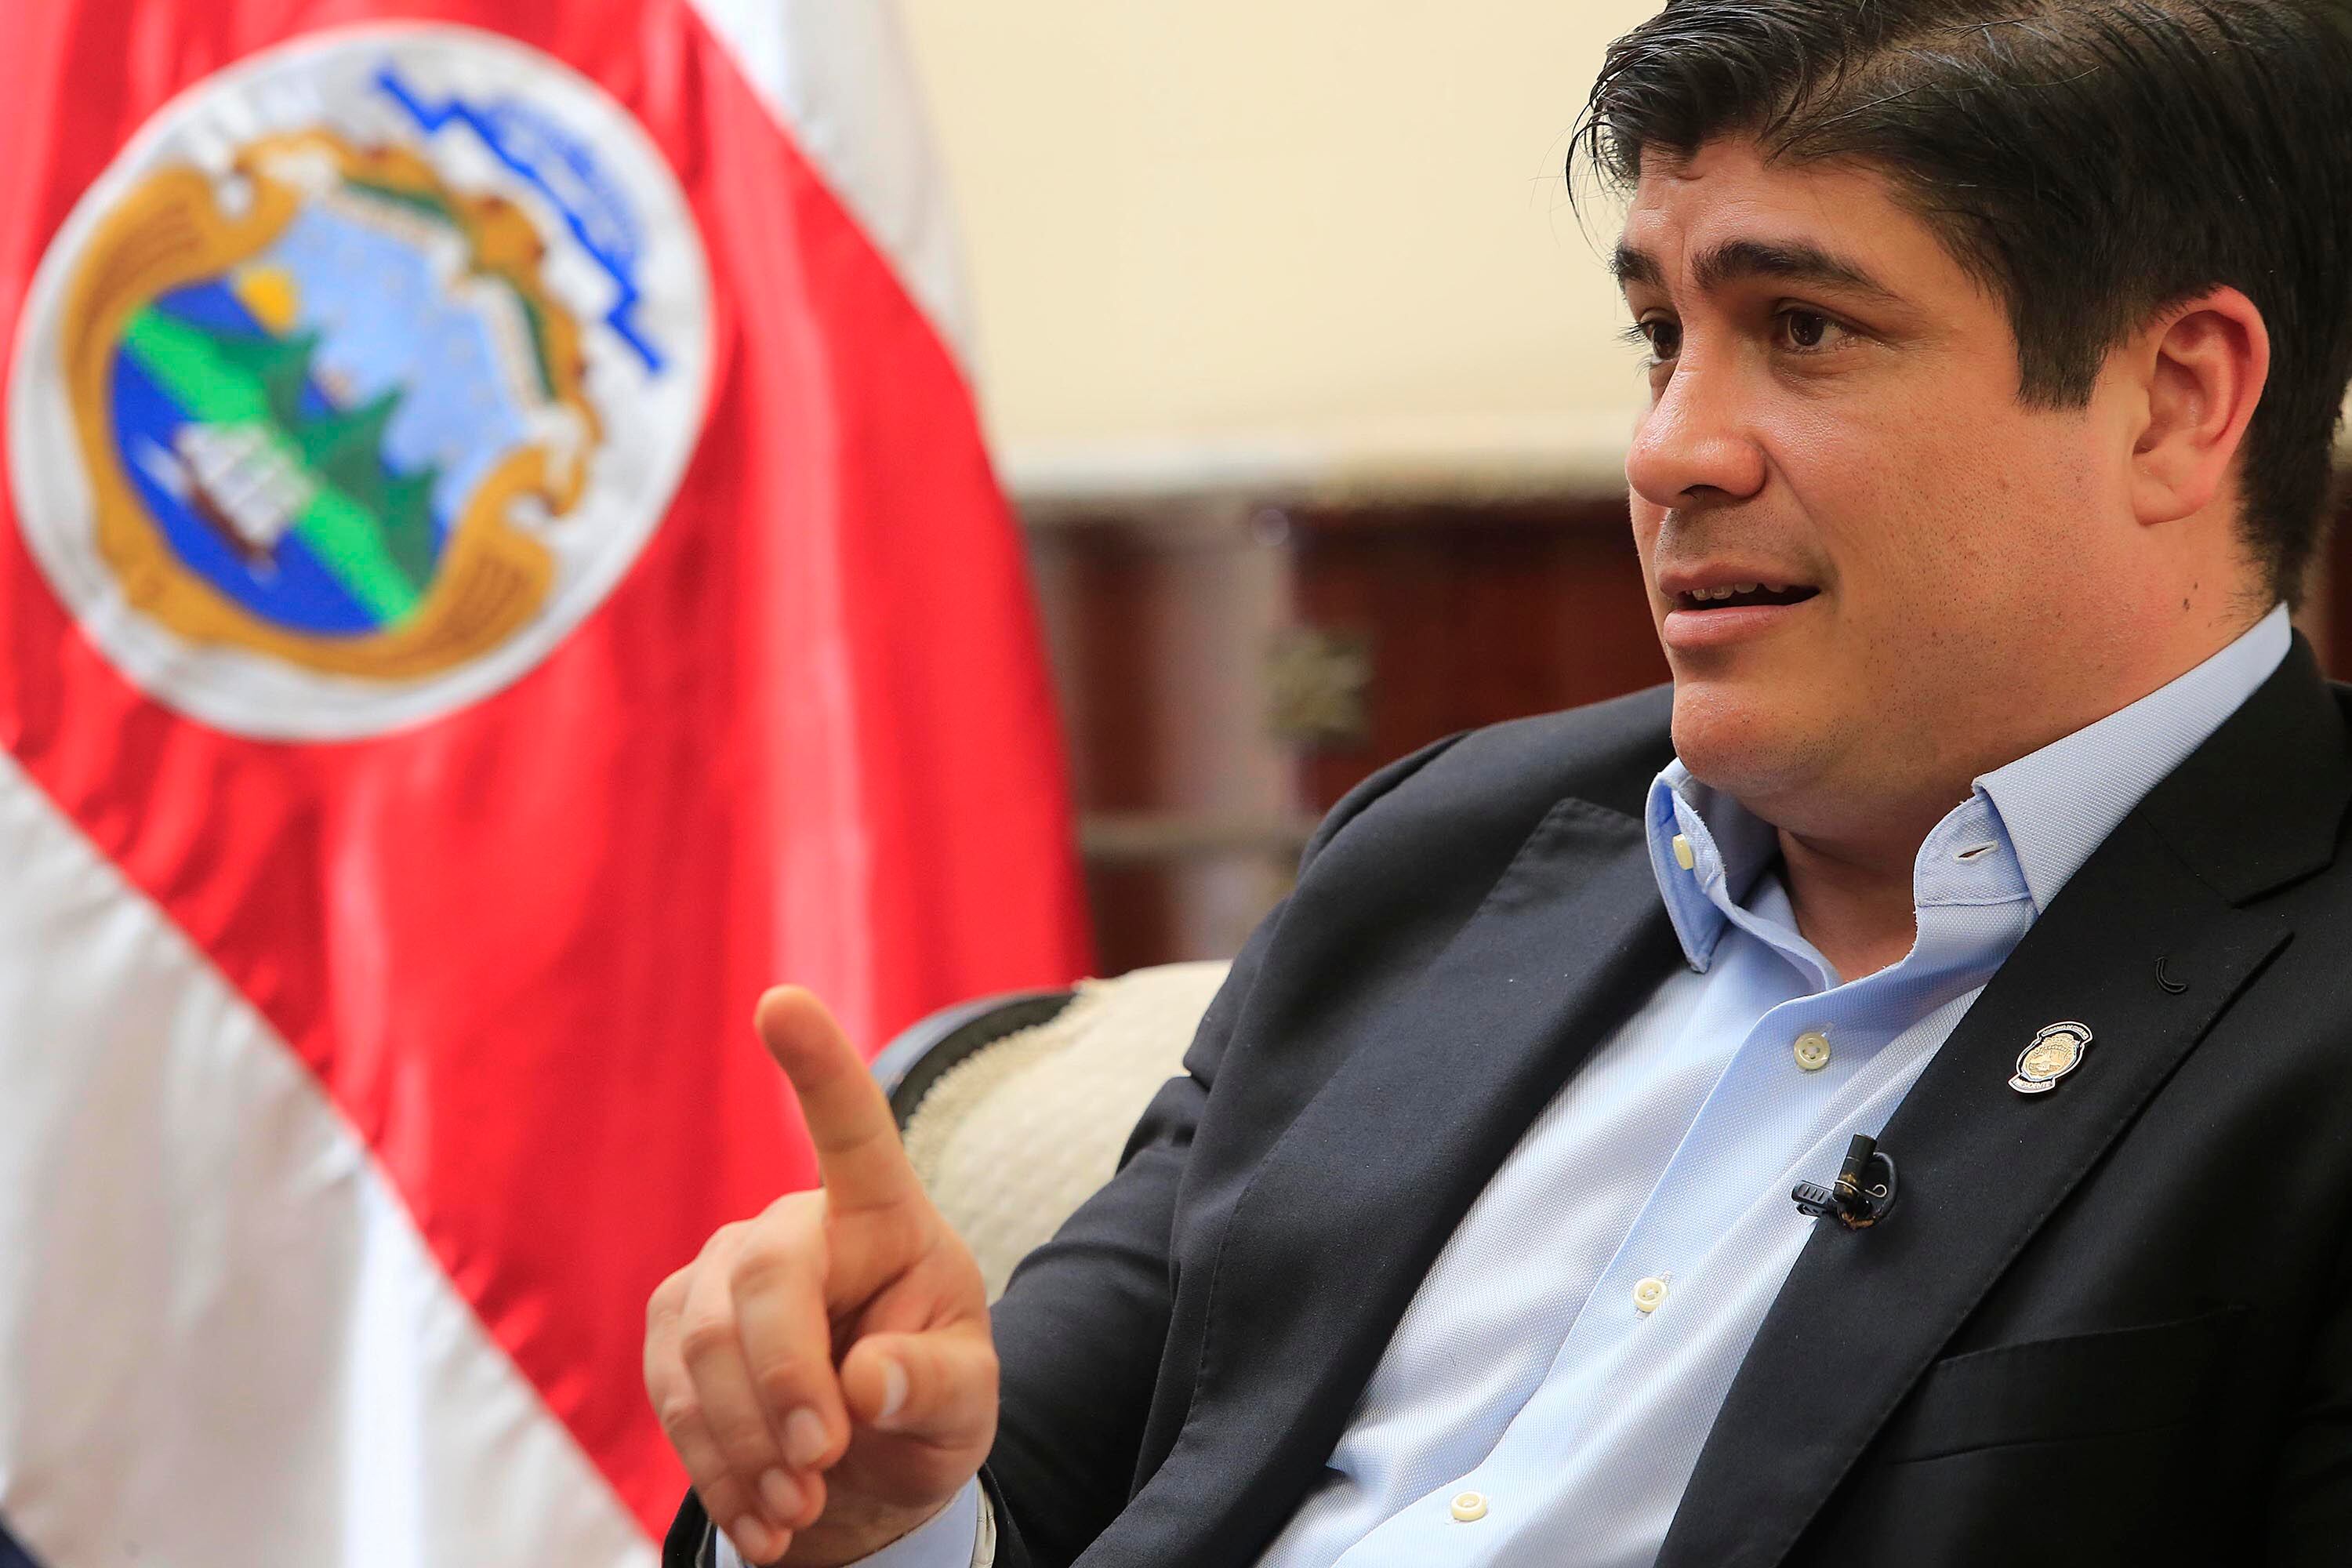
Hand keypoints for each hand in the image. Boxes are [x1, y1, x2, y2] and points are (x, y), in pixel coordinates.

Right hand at [645, 987, 998, 1565]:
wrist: (863, 1468)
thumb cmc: (927, 1407)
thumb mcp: (966, 1405)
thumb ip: (933, 1386)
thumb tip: (866, 1380)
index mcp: (884, 1213)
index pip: (853, 1129)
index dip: (817, 1064)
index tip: (782, 1001)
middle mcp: (794, 1223)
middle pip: (760, 1278)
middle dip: (783, 1382)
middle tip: (821, 1464)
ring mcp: (720, 1270)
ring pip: (700, 1345)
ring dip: (748, 1443)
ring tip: (801, 1507)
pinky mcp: (671, 1324)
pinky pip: (670, 1393)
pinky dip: (716, 1468)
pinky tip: (763, 1514)